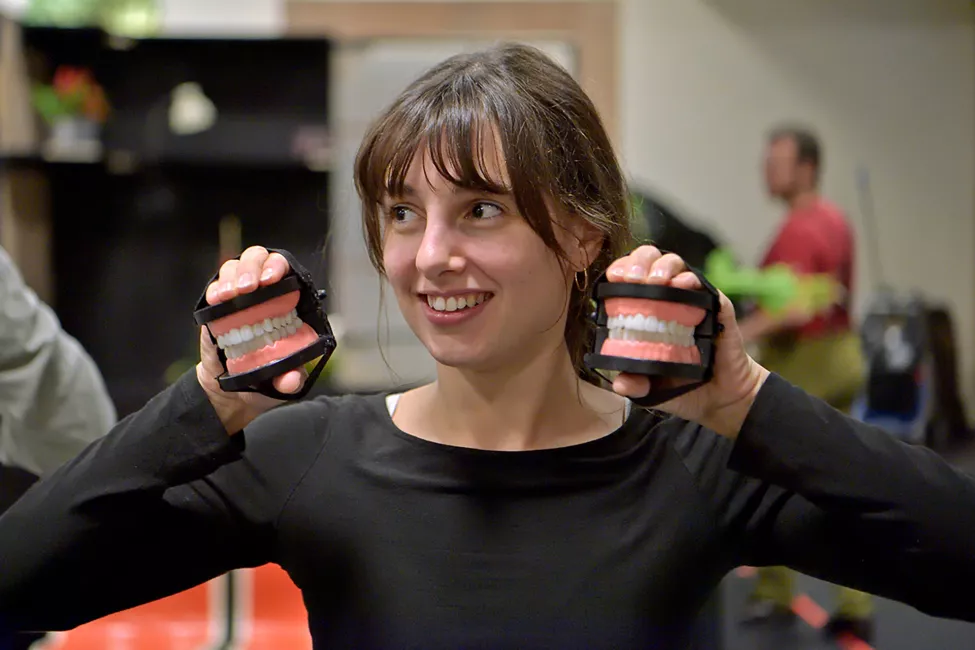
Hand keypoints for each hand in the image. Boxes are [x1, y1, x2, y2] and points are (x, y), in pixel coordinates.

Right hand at [197, 246, 306, 433]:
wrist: (232, 391)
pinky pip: (214, 288)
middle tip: (249, 287)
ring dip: (232, 276)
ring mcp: (237, 297)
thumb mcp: (283, 381)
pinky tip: (217, 299)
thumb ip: (290, 379)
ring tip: (231, 294)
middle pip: (257, 258)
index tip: (272, 279)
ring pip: (234, 267)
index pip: (284, 268)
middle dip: (252, 266)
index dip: (278, 266)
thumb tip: (291, 380)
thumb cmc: (265, 377)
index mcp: (286, 301)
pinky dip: (215, 290)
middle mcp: (262, 292)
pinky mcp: (216, 308)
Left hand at [606, 246, 770, 437]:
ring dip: (662, 266)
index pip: (628, 276)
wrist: (719, 397)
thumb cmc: (680, 384)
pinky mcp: (716, 307)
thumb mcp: (650, 388)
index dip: (621, 270)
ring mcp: (691, 300)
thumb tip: (620, 383)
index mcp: (643, 310)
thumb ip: (634, 384)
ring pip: (675, 265)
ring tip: (655, 281)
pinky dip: (692, 281)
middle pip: (650, 261)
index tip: (615, 279)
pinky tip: (682, 286)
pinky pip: (704, 286)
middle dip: (638, 261)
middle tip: (634, 278)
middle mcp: (666, 298)